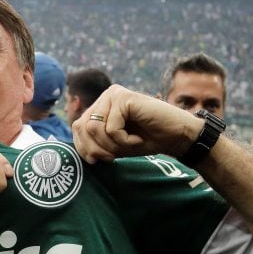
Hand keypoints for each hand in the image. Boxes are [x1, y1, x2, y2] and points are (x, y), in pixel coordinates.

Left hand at [72, 84, 202, 163]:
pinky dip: (125, 141)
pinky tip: (139, 137)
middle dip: (99, 148)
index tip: (105, 158)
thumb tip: (83, 151)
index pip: (77, 128)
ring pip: (94, 128)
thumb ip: (94, 144)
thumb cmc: (146, 140)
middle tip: (118, 153)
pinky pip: (111, 128)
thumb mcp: (114, 145)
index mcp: (99, 106)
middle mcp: (105, 96)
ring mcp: (114, 94)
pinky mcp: (124, 97)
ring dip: (113, 145)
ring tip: (131, 143)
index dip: (86, 148)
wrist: (175, 137)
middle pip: (82, 128)